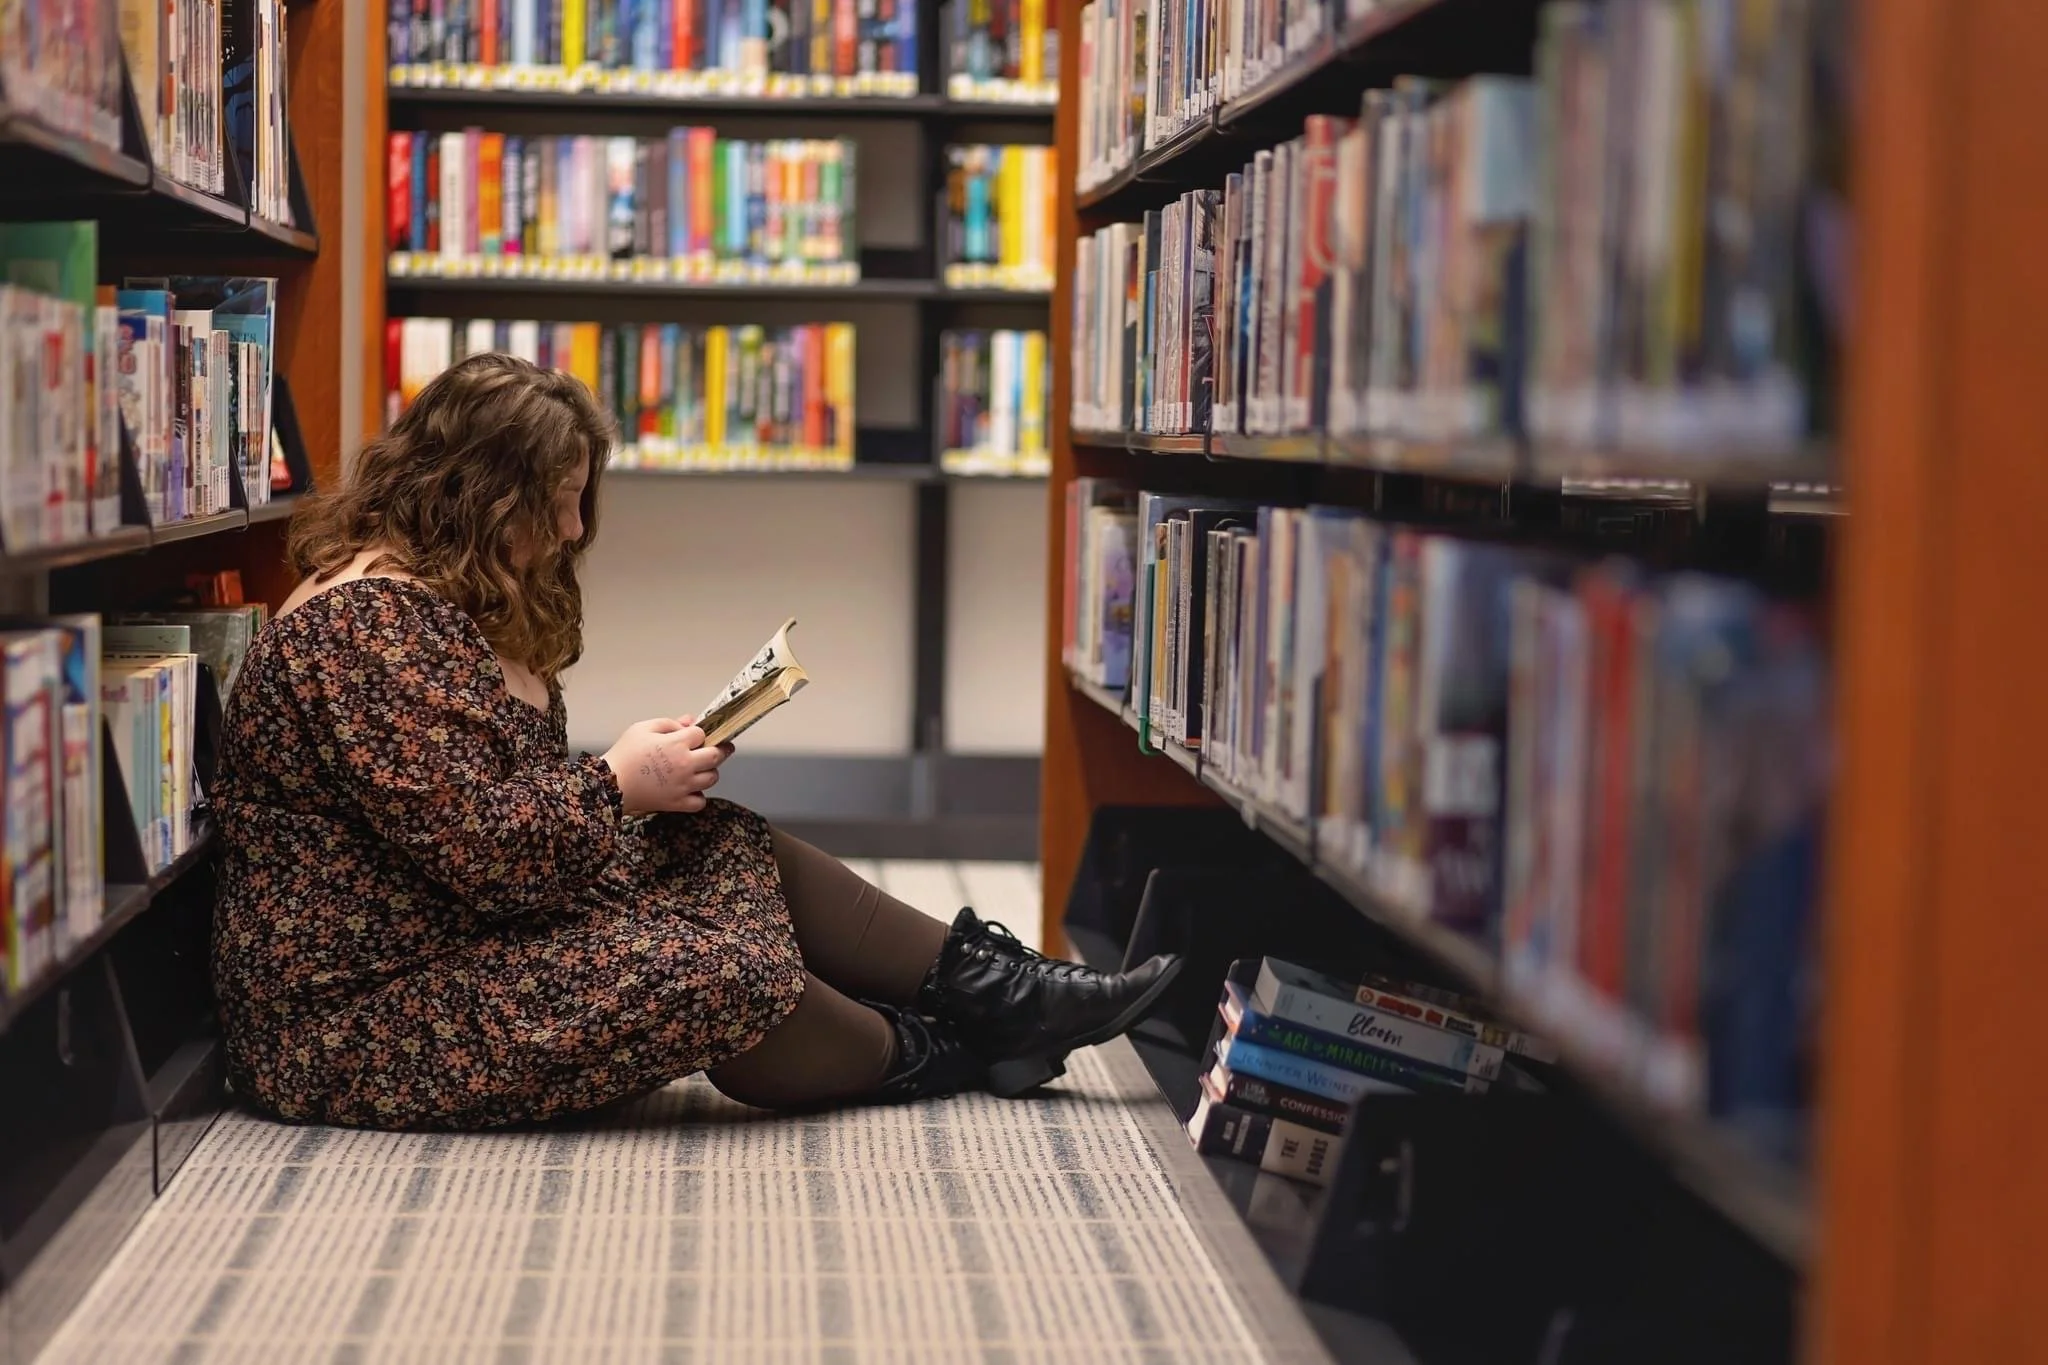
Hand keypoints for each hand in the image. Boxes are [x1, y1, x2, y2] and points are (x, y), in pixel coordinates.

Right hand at [601, 718, 727, 814]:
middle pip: (716, 756)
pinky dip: (698, 797)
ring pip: (712, 778)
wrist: (609, 785)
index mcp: (677, 744)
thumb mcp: (642, 729)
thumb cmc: (624, 754)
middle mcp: (685, 765)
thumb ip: (668, 723)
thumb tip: (689, 722)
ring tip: (700, 769)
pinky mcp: (677, 803)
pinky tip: (691, 790)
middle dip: (721, 750)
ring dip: (709, 772)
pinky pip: (700, 802)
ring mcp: (684, 786)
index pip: (701, 734)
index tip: (694, 735)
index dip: (698, 733)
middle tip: (722, 748)